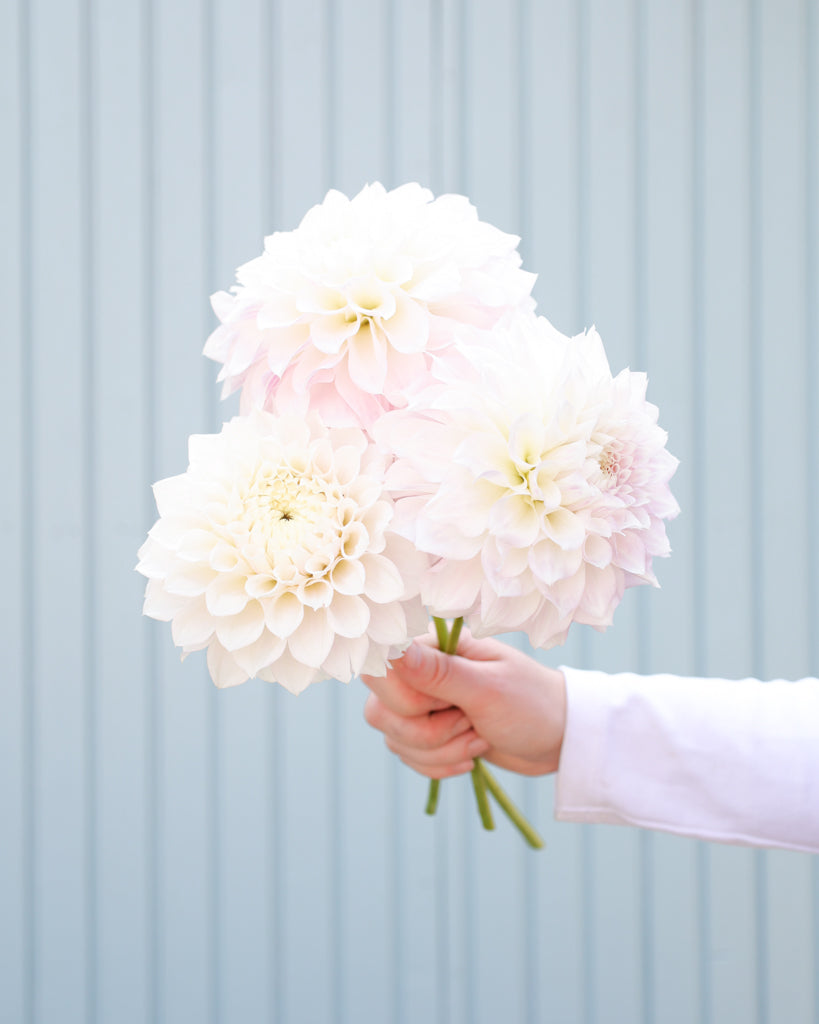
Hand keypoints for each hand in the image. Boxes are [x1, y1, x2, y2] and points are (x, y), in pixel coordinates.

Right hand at [362, 629, 565, 779]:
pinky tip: (471, 755)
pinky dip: (438, 765)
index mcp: (433, 646)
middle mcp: (420, 671)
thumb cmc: (531, 704)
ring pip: (393, 738)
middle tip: (470, 722)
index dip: (405, 698)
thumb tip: (392, 649)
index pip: (380, 669)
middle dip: (428, 732)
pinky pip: (407, 756)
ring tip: (478, 739)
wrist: (557, 739)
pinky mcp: (426, 732)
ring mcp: (421, 704)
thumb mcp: (489, 689)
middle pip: (381, 710)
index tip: (446, 704)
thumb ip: (439, 672)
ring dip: (438, 752)